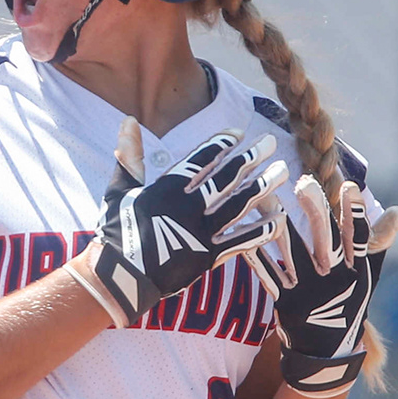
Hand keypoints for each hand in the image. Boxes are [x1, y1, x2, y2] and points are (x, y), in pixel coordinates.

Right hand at [69, 118, 286, 326]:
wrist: (119, 277)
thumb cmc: (115, 233)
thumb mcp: (118, 191)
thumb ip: (130, 156)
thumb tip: (128, 121)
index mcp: (166, 190)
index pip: (200, 160)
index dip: (221, 144)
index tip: (238, 133)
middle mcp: (188, 208)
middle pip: (226, 178)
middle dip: (250, 158)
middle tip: (270, 143)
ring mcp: (200, 233)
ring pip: (239, 205)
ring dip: (263, 187)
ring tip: (282, 171)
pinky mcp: (207, 257)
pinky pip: (241, 241)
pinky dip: (261, 230)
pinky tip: (280, 218)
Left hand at [243, 176, 397, 396]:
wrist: (326, 352)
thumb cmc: (347, 303)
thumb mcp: (367, 276)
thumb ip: (377, 243)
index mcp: (356, 271)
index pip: (358, 238)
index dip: (354, 213)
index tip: (349, 186)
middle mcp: (334, 280)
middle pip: (325, 241)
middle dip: (316, 211)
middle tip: (303, 183)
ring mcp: (309, 292)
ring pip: (292, 253)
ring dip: (277, 224)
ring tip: (265, 198)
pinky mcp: (285, 302)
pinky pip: (268, 275)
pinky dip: (255, 255)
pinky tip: (243, 234)